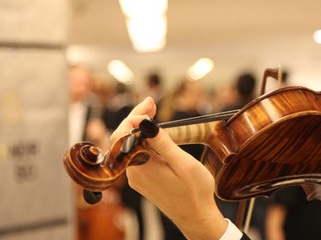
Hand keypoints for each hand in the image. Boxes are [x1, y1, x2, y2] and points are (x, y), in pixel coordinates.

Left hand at [111, 97, 226, 238]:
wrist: (196, 217)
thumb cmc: (195, 192)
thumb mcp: (183, 164)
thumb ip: (163, 142)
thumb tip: (143, 122)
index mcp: (141, 167)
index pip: (124, 134)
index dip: (135, 114)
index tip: (151, 103)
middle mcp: (134, 172)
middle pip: (124, 138)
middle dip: (136, 117)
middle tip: (152, 103)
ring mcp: (137, 177)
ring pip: (130, 146)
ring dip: (139, 128)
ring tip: (152, 112)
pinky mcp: (143, 179)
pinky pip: (137, 154)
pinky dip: (143, 140)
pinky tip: (154, 133)